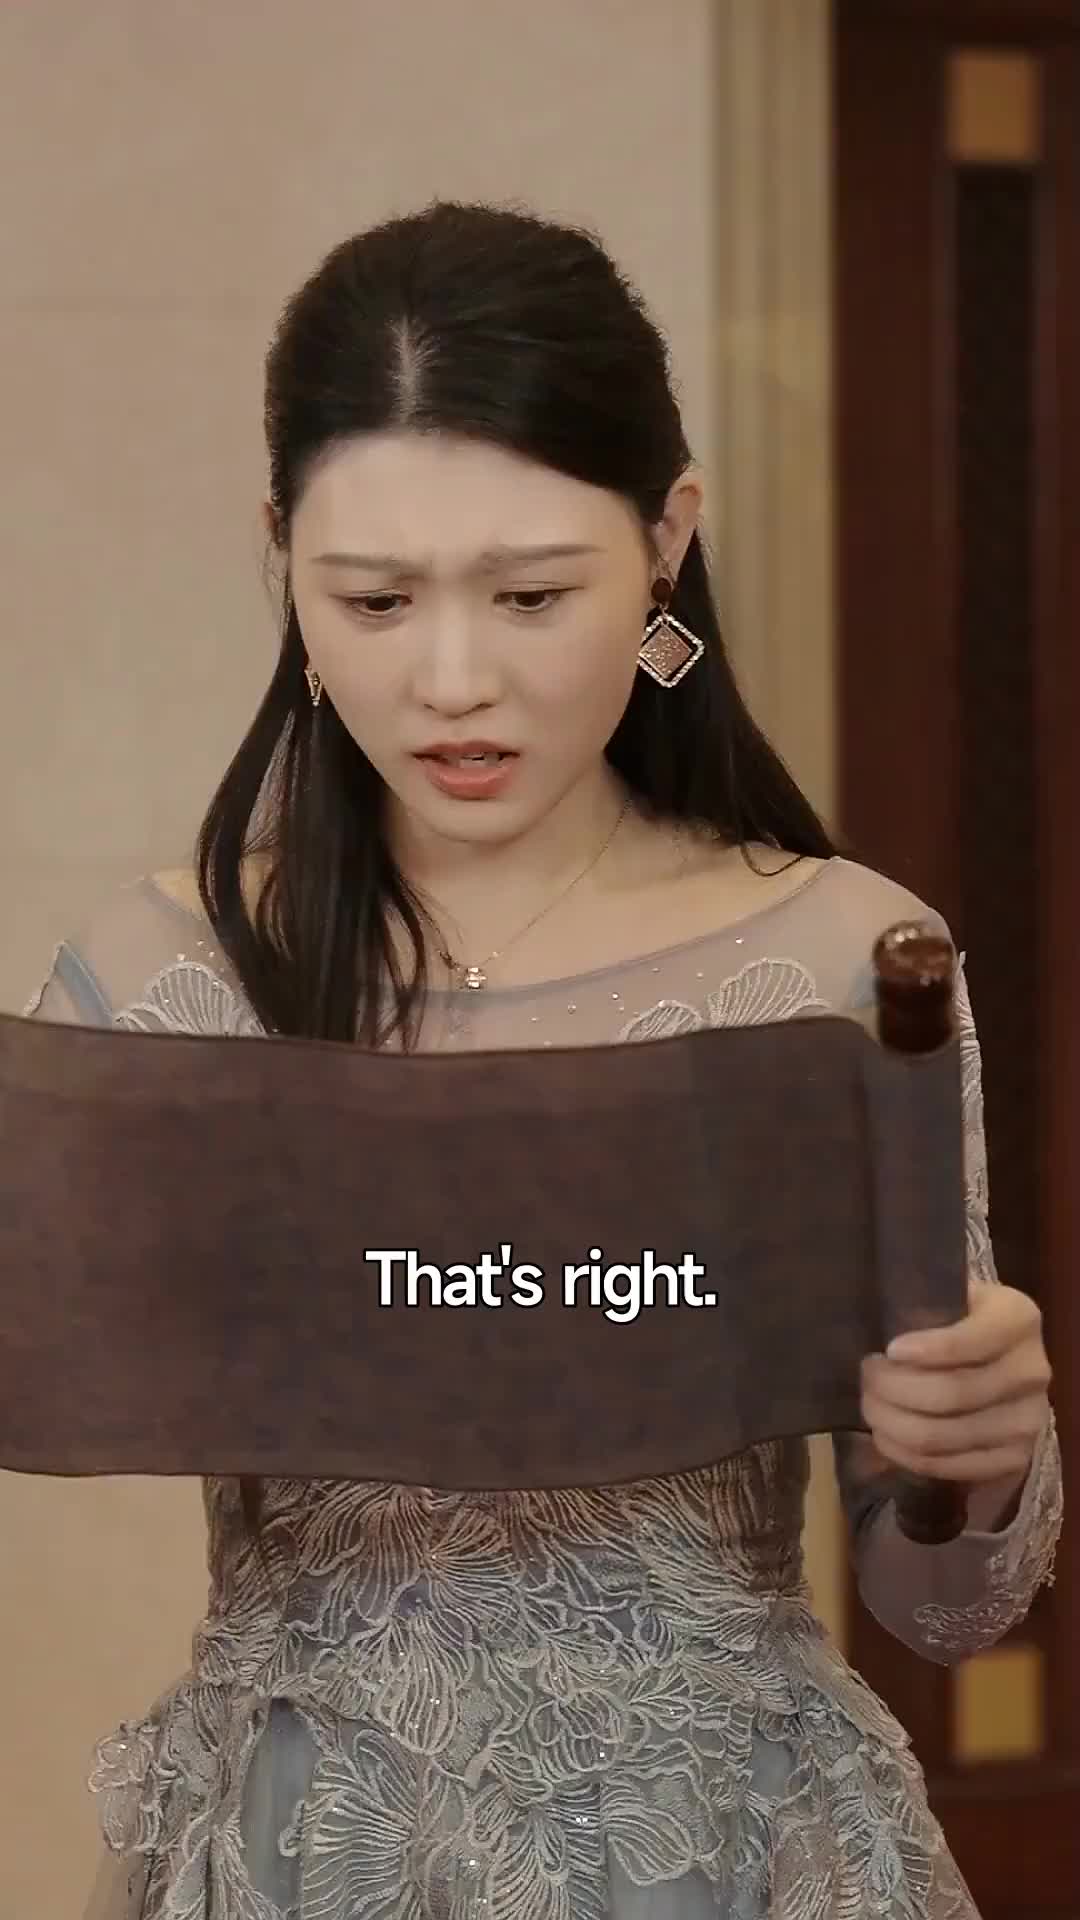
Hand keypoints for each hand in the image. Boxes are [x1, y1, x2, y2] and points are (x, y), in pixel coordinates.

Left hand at [862, 1281, 1051, 1485]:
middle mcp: (1031, 1372)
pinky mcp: (1015, 1459)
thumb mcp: (951, 1294)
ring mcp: (1027, 1421)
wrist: (1002, 1359)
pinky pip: (949, 1467)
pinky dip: (907, 1455)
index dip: (925, 1350)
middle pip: (951, 1394)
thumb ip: (924, 1301)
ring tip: (870, 1404)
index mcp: (1018, 1319)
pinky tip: (887, 1436)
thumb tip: (873, 1319)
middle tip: (866, 1378)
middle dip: (892, 1388)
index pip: (969, 1341)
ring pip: (942, 1436)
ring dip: (891, 1423)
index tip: (887, 1350)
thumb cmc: (960, 1319)